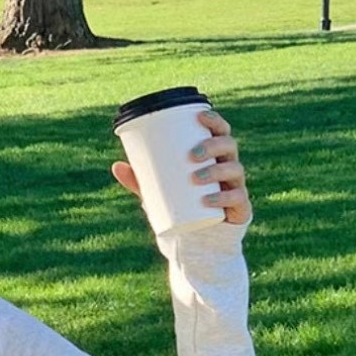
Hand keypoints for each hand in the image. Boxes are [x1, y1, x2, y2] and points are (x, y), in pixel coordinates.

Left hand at [111, 108, 251, 225]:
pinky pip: (237, 199)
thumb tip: (116, 166)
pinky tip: (209, 200)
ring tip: (196, 177)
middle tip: (192, 154)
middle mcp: (229, 167)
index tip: (200, 116)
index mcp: (215, 156)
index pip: (221, 131)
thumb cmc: (181, 207)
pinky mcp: (240, 208)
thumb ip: (140, 180)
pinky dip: (223, 199)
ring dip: (216, 170)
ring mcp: (236, 187)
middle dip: (213, 145)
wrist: (197, 239)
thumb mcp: (159, 192)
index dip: (215, 121)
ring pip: (234, 170)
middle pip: (229, 146)